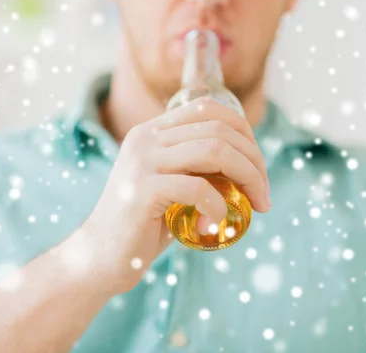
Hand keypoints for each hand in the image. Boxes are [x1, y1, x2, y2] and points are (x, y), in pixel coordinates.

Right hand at [81, 97, 270, 294]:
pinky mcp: (141, 190)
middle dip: (254, 160)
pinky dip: (218, 206)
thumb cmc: (144, 225)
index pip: (208, 108)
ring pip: (213, 150)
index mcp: (152, 131)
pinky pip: (198, 188)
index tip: (258, 168)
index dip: (244, 132)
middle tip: (264, 194)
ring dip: (247, 177)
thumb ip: (199, 169)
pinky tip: (215, 225)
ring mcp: (141, 161)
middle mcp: (145, 137)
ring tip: (256, 204)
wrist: (101, 257)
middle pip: (218, 129)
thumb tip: (249, 167)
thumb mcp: (173, 186)